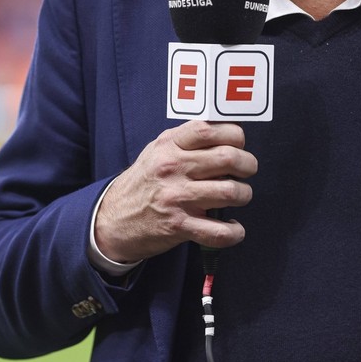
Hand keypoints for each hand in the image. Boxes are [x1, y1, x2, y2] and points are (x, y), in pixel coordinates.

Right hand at [94, 120, 256, 262]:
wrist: (111, 220)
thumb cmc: (143, 182)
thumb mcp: (157, 151)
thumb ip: (186, 140)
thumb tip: (226, 132)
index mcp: (169, 146)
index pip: (209, 129)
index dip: (234, 134)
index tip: (239, 143)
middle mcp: (173, 169)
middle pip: (228, 158)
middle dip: (248, 164)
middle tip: (247, 170)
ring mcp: (176, 198)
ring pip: (230, 192)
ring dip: (243, 195)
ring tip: (239, 197)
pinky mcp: (179, 227)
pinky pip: (219, 232)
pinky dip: (234, 232)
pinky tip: (233, 228)